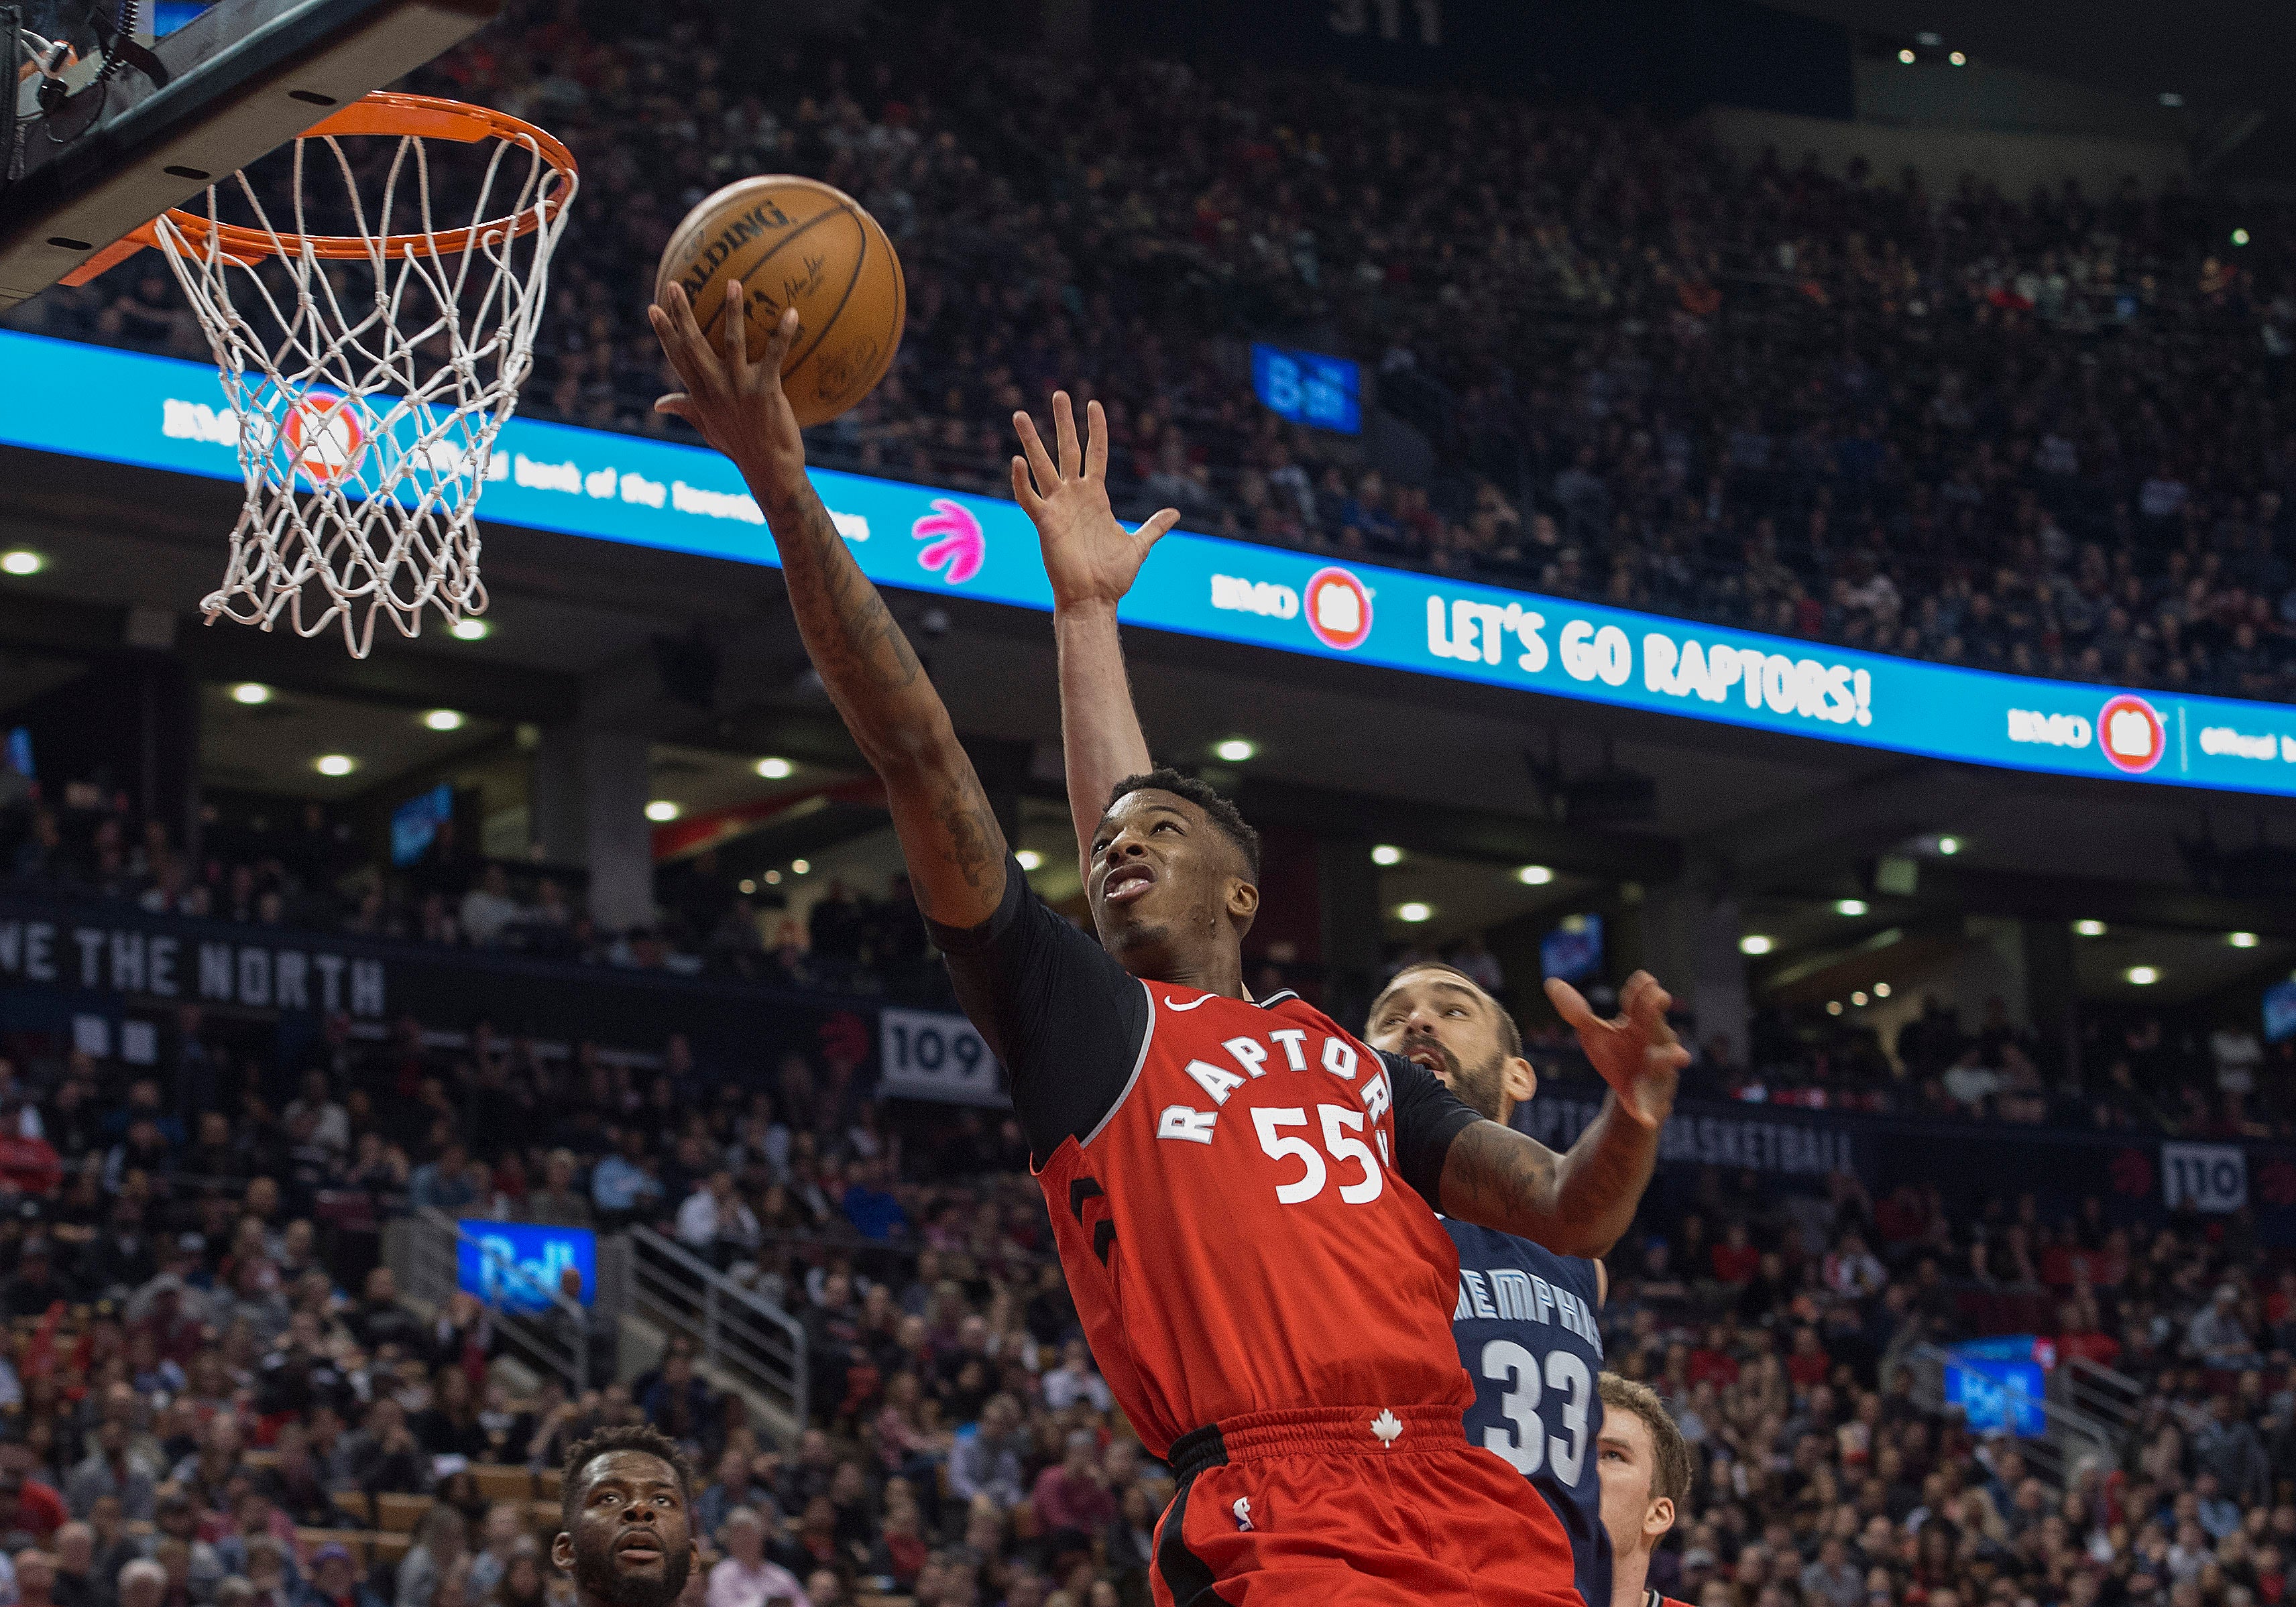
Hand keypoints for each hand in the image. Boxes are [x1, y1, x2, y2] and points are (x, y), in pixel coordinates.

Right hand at [650, 280, 805, 491]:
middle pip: (694, 344)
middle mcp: (715, 388)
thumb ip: (685, 409)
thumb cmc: (740, 447)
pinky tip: (792, 313)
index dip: (665, 332)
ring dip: (733, 312)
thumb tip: (659, 403)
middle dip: (683, 313)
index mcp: (700, 394)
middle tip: (677, 284)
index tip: (654, 307)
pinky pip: (775, 357)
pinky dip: (783, 335)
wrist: (769, 469)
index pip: (677, 357)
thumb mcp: (707, 428)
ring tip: (734, 283)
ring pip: (733, 342)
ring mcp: (740, 388)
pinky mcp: (766, 392)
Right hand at [1011, 392, 1178, 612]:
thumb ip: (1154, 526)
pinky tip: (1016, 461)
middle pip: (1067, 450)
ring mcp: (1058, 507)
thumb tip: (1175, 513)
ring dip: (1031, 441)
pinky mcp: (1045, 523)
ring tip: (1020, 415)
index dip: (1096, 429)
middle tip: (1059, 394)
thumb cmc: (1113, 576)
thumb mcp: (1139, 546)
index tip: (1094, 404)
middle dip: (1064, 422)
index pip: (1096, 453)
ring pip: (1042, 466)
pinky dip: (1021, 481)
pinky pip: (1029, 498)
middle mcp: (1075, 496)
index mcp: (1096, 497)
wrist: (1096, 599)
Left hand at [1545, 969, 1685, 1126]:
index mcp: (1640, 1026)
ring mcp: (1658, 1072)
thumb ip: (1576, 1011)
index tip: (1644, 979)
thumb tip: (1551, 982)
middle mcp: (1655, 1044)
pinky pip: (1653, 1107)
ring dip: (1665, 1058)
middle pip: (1658, 1025)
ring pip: (1665, 1063)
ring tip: (1660, 1056)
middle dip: (1658, 1014)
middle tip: (1659, 998)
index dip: (1642, 991)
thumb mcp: (1593, 1035)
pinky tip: (1646, 1119)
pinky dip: (1649, 1112)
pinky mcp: (1653, 1100)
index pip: (1641, 1004)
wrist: (1627, 1093)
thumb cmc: (1616, 1055)